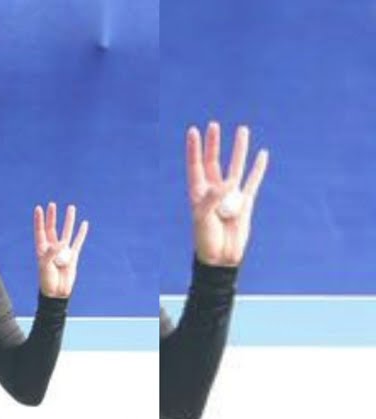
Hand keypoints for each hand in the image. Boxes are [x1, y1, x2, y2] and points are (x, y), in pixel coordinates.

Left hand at [34, 202, 88, 298]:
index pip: (40, 231)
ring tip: (71, 208)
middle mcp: (52, 248)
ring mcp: (63, 251)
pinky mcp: (73, 256)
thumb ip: (51, 253)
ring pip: (66, 232)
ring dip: (68, 220)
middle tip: (53, 204)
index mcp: (42, 249)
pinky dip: (81, 233)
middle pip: (52, 228)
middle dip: (52, 216)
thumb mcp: (45, 266)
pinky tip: (84, 224)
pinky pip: (78, 242)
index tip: (38, 208)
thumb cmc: (46, 280)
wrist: (57, 292)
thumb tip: (61, 243)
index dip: (39, 220)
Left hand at [186, 122, 269, 266]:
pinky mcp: (246, 202)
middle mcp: (214, 190)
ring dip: (239, 149)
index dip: (194, 149)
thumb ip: (212, 198)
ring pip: (236, 166)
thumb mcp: (202, 218)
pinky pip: (253, 181)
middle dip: (214, 143)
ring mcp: (231, 195)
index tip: (193, 131)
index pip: (195, 166)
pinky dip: (258, 168)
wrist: (221, 257)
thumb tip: (228, 182)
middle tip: (214, 124)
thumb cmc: (205, 239)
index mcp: (198, 193)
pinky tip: (262, 154)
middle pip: (214, 161)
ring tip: (242, 130)